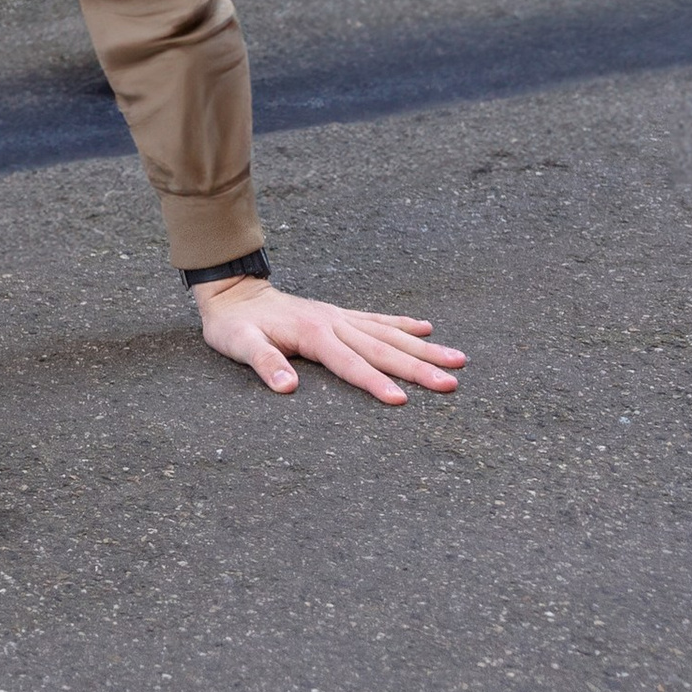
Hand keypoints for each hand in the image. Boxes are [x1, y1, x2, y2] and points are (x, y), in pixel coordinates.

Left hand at [193, 277, 465, 403]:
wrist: (232, 292)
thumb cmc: (234, 325)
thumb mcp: (238, 344)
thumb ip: (262, 363)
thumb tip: (286, 387)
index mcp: (313, 333)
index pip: (350, 363)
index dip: (374, 382)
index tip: (402, 400)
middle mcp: (333, 322)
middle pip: (382, 348)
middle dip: (418, 367)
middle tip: (453, 382)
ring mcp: (339, 316)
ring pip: (389, 334)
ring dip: (423, 348)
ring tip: (458, 358)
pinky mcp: (338, 315)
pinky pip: (377, 320)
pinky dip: (403, 324)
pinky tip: (426, 328)